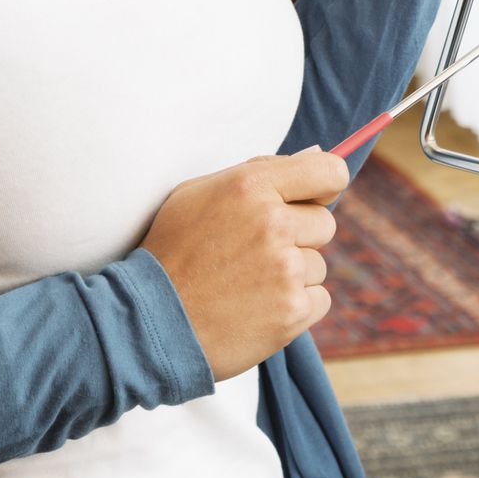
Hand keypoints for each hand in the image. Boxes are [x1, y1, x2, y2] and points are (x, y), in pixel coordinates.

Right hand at [141, 148, 347, 380]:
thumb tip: (315, 155)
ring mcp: (285, 269)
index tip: (313, 199)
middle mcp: (273, 223)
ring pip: (318, 265)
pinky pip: (319, 300)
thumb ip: (258, 171)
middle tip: (256, 254)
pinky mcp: (292, 311)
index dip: (325, 186)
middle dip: (299, 237)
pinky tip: (258, 309)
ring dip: (292, 276)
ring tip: (247, 285)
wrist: (149, 321)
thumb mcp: (198, 194)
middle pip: (324, 223)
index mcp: (252, 185)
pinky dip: (295, 307)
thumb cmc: (173, 251)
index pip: (329, 172)